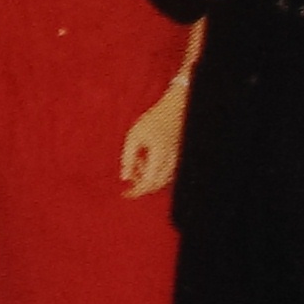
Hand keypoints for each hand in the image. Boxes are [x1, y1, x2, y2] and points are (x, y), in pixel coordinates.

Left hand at [120, 78, 186, 196]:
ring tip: (138, 160)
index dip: (136, 191)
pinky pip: (167, 174)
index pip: (148, 183)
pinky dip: (156, 173)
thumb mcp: (134, 136)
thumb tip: (124, 178)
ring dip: (148, 178)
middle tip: (130, 174)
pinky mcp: (179, 159)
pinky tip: (147, 159)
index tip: (125, 194)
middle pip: (156, 185)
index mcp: (160, 156)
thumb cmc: (153, 120)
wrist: (174, 109)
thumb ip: (128, 158)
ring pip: (162, 181)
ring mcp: (177, 161)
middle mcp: (171, 161)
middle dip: (141, 184)